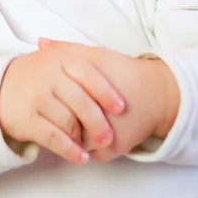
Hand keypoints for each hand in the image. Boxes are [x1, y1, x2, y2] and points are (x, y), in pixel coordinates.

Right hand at [0, 46, 125, 164]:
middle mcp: (47, 75)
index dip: (106, 92)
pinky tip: (81, 157)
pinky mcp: (26, 119)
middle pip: (80, 101)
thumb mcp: (56, 58)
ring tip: (92, 144)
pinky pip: (53, 137)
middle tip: (108, 136)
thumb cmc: (37, 73)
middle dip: (98, 122)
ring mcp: (36, 97)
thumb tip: (112, 59)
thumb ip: (80, 55)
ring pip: (68, 121)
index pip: (88, 74)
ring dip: (83, 137)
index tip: (121, 107)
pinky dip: (70, 150)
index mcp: (59, 59)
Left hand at [38, 39, 179, 161]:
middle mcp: (92, 124)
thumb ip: (67, 49)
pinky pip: (86, 151)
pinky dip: (84, 141)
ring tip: (70, 113)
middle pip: (60, 124)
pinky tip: (85, 125)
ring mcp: (100, 143)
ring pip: (72, 140)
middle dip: (57, 115)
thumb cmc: (123, 71)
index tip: (49, 88)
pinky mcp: (110, 154)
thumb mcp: (94, 56)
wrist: (156, 93)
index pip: (52, 104)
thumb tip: (41, 43)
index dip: (49, 95)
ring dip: (70, 131)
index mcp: (84, 98)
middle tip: (56, 101)